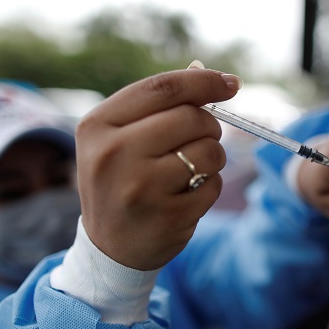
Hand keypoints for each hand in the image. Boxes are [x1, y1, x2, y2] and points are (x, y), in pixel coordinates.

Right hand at [76, 68, 241, 269]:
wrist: (110, 248)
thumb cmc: (121, 180)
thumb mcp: (117, 139)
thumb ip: (156, 107)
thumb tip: (217, 81)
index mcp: (97, 126)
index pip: (162, 88)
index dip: (203, 81)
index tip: (230, 84)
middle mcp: (114, 154)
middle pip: (192, 117)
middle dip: (209, 126)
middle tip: (200, 140)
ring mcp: (141, 188)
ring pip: (210, 151)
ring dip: (212, 158)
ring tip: (190, 172)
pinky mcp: (168, 216)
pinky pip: (214, 185)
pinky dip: (210, 187)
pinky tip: (185, 197)